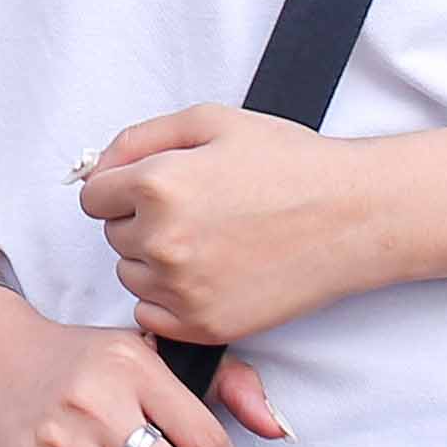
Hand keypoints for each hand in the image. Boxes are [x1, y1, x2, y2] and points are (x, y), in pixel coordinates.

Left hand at [78, 101, 422, 346]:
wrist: (353, 215)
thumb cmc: (289, 163)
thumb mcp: (212, 120)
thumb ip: (140, 138)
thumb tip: (97, 167)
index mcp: (157, 184)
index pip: (94, 196)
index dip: (123, 187)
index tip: (155, 188)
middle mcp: (162, 241)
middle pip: (113, 236)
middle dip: (142, 222)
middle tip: (198, 210)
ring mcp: (182, 289)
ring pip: (132, 276)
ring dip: (156, 261)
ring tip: (211, 240)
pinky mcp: (204, 325)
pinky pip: (151, 315)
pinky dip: (170, 298)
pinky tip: (211, 273)